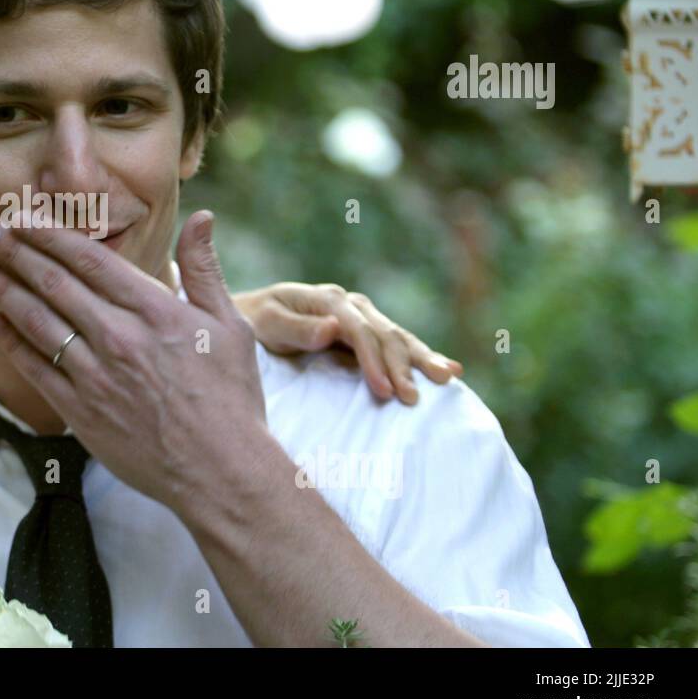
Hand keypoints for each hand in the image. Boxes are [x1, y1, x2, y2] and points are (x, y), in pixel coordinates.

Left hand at [0, 210, 272, 514]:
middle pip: (54, 283)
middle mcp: (119, 338)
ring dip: (5, 290)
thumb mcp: (230, 326)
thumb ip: (205, 269)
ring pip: (37, 322)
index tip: (23, 216)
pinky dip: (13, 341)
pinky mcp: (80, 411)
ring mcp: (95, 376)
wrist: (220, 472)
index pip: (90, 259)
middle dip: (15, 251)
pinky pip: (36, 368)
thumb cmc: (230, 397)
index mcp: (154, 311)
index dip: (50, 234)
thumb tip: (201, 216)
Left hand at [231, 282, 463, 404]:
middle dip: (402, 365)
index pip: (359, 331)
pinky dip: (422, 356)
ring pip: (398, 336)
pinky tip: (450, 369)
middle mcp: (349, 304)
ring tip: (447, 379)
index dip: (373, 361)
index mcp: (327, 299)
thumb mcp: (265, 324)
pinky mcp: (365, 331)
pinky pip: (397, 344)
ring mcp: (360, 316)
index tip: (384, 392)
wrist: (247, 316)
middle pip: (385, 334)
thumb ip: (297, 328)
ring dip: (421, 359)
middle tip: (414, 399)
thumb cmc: (253, 322)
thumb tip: (333, 329)